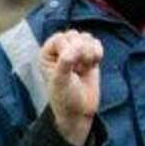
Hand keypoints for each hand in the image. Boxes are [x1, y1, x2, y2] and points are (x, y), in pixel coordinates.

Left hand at [41, 29, 101, 145]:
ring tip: (84, 68)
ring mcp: (74, 52)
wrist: (79, 110)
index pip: (60, 38)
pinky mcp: (88, 55)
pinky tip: (92, 66)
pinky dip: (98, 53)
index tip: (71, 66)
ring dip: (89, 53)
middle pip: (74, 35)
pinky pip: (96, 43)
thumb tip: (75, 47)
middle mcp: (59, 51)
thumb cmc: (65, 97)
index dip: (69, 49)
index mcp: (46, 54)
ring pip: (87, 37)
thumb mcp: (61, 81)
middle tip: (78, 69)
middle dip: (80, 51)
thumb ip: (65, 63)